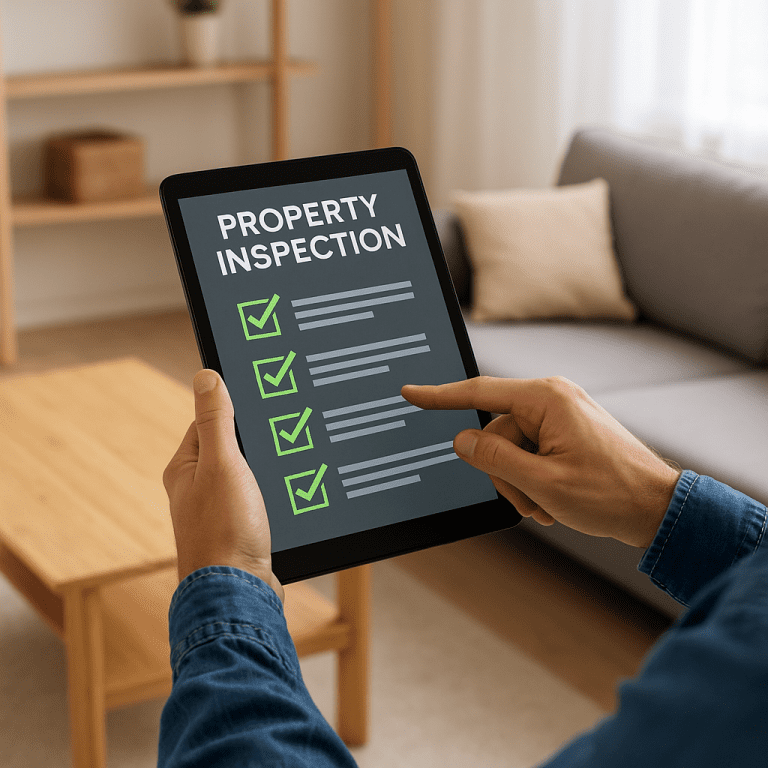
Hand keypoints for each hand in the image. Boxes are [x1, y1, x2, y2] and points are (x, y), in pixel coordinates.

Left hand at [163, 369, 283, 599]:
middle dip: (256, 441)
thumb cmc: (224, 530)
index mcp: (185, 467)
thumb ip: (216, 419)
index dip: (236, 409)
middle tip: (282, 436)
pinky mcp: (240, 528)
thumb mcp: (222, 463)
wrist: (240, 593)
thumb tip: (206, 376)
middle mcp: (197, 487)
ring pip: (250, 473)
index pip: (210, 420)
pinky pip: (260, 497)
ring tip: (286, 468)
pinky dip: (274, 492)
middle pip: (232, 446)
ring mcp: (219, 509)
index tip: (264, 403)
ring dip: (268, 469)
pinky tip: (288, 493)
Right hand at [402, 376, 680, 548]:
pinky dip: (534, 481)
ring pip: (510, 450)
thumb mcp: (543, 483)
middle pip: (495, 434)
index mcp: (547, 399)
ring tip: (550, 505)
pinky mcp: (564, 432)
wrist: (657, 509)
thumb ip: (495, 459)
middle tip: (533, 501)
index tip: (410, 392)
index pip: (479, 392)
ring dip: (521, 484)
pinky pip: (529, 454)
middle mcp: (552, 399)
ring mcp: (559, 416)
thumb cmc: (612, 494)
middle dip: (505, 474)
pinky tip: (556, 499)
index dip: (439, 396)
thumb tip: (463, 441)